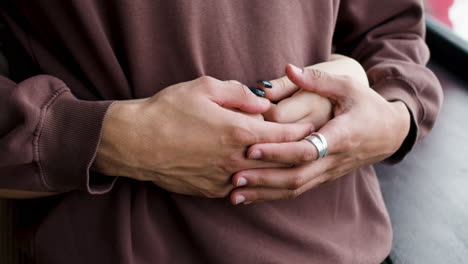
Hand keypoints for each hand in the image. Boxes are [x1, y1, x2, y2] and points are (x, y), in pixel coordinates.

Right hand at [92, 76, 312, 197]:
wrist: (135, 143)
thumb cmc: (167, 111)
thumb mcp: (204, 88)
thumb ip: (239, 94)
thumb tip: (263, 103)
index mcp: (237, 132)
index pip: (283, 135)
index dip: (301, 130)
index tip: (311, 126)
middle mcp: (235, 159)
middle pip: (279, 161)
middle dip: (298, 152)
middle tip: (309, 145)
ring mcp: (223, 178)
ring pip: (262, 178)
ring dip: (277, 169)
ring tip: (286, 160)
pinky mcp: (210, 190)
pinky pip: (240, 188)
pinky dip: (252, 180)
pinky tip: (254, 172)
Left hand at [229, 64, 409, 203]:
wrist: (390, 134)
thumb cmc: (367, 106)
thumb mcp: (349, 86)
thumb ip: (318, 79)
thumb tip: (289, 68)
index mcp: (340, 136)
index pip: (306, 150)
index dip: (278, 151)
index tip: (251, 149)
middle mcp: (333, 160)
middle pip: (297, 176)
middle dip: (264, 179)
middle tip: (235, 178)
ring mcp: (328, 172)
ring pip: (295, 188)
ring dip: (264, 192)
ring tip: (234, 195)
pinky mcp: (323, 178)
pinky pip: (297, 190)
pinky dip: (273, 194)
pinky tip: (250, 196)